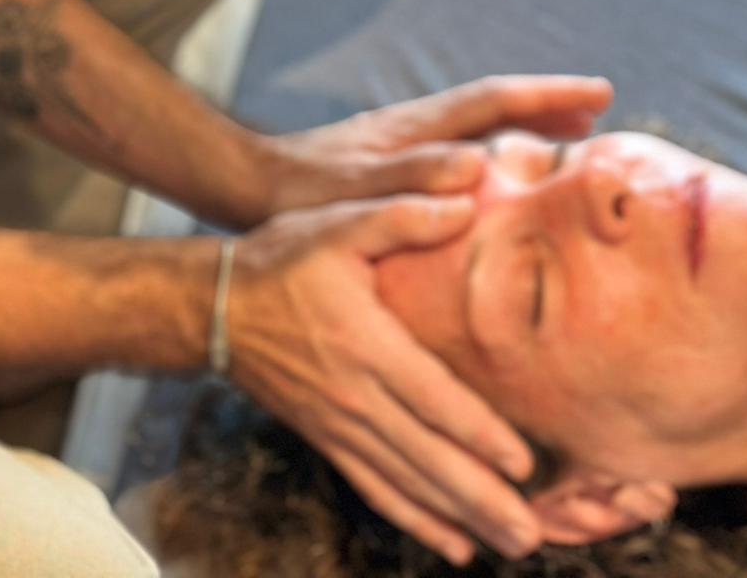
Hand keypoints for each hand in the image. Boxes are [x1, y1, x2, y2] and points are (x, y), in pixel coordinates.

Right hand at [228, 193, 542, 566]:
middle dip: (481, 498)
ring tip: (511, 546)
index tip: (522, 464)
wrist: (215, 306)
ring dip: (459, 518)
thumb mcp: (340, 222)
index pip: (431, 398)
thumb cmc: (282, 259)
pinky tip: (452, 543)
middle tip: (531, 534)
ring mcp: (338, 425)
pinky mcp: (326, 438)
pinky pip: (376, 487)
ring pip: (406, 482)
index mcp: (365, 343)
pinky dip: (416, 519)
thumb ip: (402, 214)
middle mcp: (354, 396)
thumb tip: (464, 204)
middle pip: (426, 457)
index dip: (477, 434)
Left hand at [260, 74, 613, 215]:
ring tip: (567, 135)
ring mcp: (407, 141)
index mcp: (415, 127)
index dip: (548, 94)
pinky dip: (495, 148)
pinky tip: (502, 175)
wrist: (251, 188)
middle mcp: (417, 126)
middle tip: (597, 109)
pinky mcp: (396, 163)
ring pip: (480, 124)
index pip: (495, 98)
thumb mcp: (357, 191)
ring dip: (524, 124)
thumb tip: (475, 163)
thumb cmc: (303, 196)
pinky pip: (462, 148)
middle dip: (547, 103)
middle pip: (495, 104)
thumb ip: (412, 178)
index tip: (598, 91)